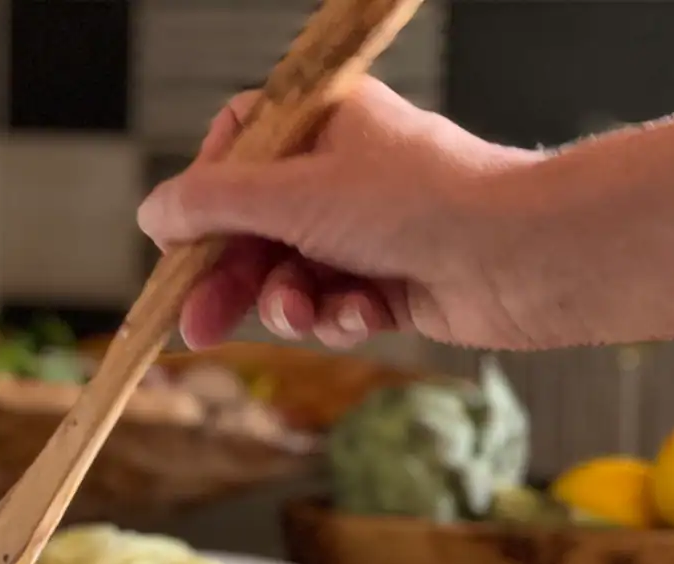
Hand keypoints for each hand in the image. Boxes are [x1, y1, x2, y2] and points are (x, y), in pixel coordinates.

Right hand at [137, 78, 545, 350]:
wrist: (522, 258)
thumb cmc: (418, 204)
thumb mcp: (293, 196)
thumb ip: (212, 206)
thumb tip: (151, 214)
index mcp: (320, 127)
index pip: (234, 152)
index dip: (202, 199)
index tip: (178, 242)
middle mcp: (340, 173)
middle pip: (252, 228)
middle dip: (231, 280)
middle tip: (196, 327)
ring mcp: (364, 230)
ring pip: (289, 275)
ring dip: (291, 303)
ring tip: (311, 313)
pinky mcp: (387, 282)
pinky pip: (333, 305)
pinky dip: (341, 316)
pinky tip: (366, 313)